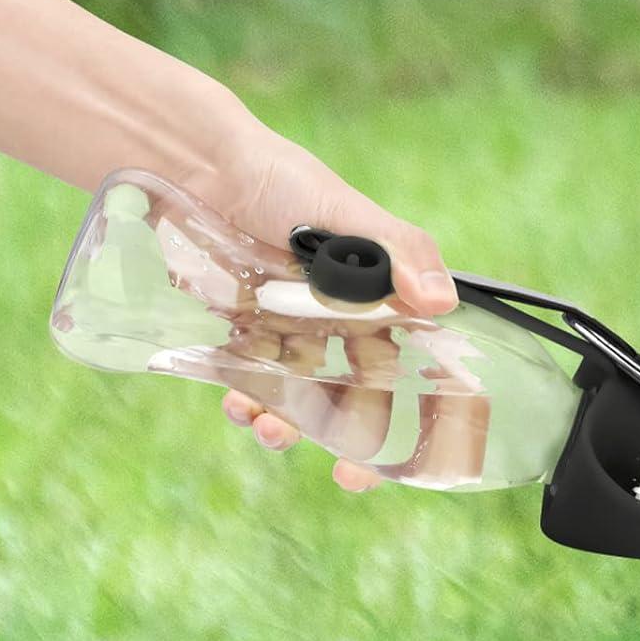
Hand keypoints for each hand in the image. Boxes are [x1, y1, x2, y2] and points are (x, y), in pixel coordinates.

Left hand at [183, 131, 455, 491]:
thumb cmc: (284, 179)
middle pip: (363, 396)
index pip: (417, 362)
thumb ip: (398, 253)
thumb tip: (443, 302)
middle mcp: (340, 322)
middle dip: (359, 443)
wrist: (196, 166)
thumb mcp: (348, 212)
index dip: (425, 411)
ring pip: (304, 399)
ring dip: (293, 428)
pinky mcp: (241, 336)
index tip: (421, 451)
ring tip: (274, 431)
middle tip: (350, 474)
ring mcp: (290, 333)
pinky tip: (239, 406)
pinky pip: (249, 385)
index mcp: (380, 298)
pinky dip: (247, 404)